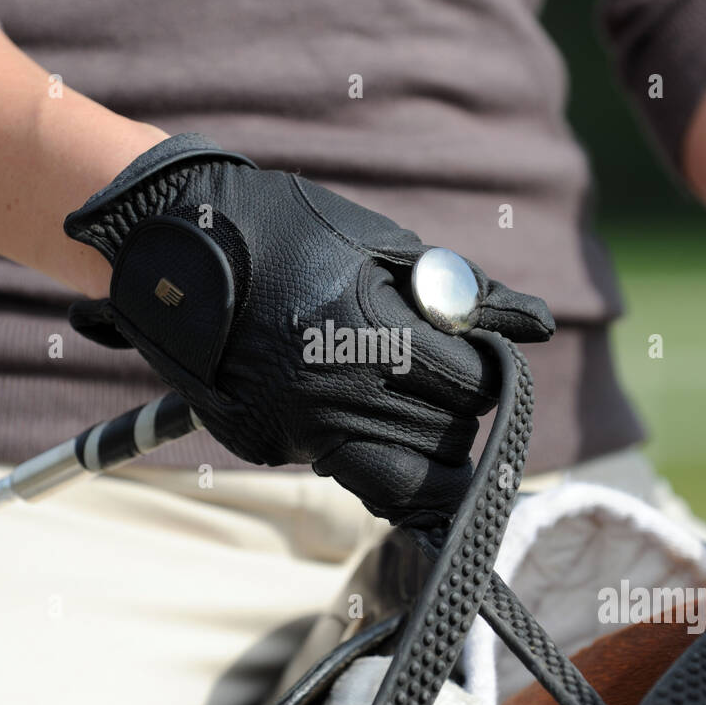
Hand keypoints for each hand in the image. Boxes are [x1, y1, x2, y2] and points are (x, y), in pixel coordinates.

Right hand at [63, 133, 553, 523]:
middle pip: (441, 441)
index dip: (485, 373)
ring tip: (408, 404)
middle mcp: (330, 396)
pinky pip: (335, 464)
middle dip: (456, 415)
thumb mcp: (378, 246)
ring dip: (418, 445)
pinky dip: (358, 443)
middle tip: (442, 382)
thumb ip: (463, 293)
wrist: (168, 243)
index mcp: (368, 335)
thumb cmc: (282, 228)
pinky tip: (346, 401)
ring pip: (393, 476)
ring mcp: (290, 429)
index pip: (469, 388)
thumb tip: (537, 325)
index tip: (475, 358)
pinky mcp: (260, 444)